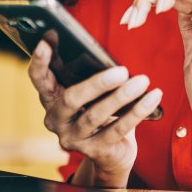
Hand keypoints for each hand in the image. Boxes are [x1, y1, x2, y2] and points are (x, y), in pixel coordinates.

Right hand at [27, 40, 162, 186]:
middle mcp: (56, 120)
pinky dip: (137, 111)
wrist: (111, 154)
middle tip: (122, 71)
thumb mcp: (90, 93)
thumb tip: (103, 52)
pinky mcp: (95, 151)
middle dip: (97, 84)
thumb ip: (86, 74)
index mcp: (51, 98)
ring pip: (95, 115)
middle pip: (71, 99)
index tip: (49, 38)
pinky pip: (118, 129)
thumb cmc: (101, 111)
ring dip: (121, 97)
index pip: (39, 79)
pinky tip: (152, 98)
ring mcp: (74, 138)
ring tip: (142, 81)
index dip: (40, 60)